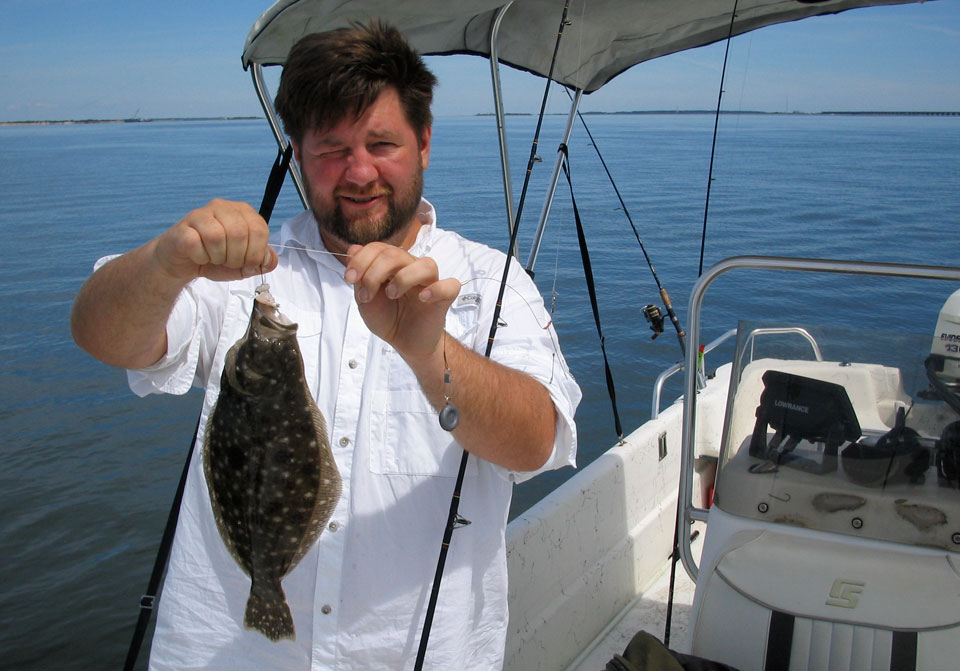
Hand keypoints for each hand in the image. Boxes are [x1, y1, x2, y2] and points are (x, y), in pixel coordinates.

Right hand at [152, 199, 277, 282]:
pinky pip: (196, 244)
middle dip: (237, 257)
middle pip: (239, 232)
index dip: (256, 253)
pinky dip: (201, 257)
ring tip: (214, 258)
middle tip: (229, 262)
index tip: (247, 263)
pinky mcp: (183, 228)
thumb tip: (269, 259)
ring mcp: (201, 215)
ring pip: (217, 236)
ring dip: (219, 257)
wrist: (184, 263)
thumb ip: (262, 261)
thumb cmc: (216, 259)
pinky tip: (199, 256)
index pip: (259, 229)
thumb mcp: (245, 263)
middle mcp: (222, 207)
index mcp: (243, 212)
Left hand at [343, 242, 460, 360]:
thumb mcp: (365, 299)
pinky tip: (422, 299)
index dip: (362, 259)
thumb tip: (353, 249)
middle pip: (397, 254)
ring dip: (404, 278)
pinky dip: (437, 290)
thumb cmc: (388, 319)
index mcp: (393, 266)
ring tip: (391, 295)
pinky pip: (450, 285)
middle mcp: (412, 268)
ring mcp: (430, 282)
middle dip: (374, 272)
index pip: (379, 248)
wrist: (404, 343)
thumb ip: (360, 276)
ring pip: (426, 264)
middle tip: (366, 296)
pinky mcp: (444, 299)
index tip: (349, 278)